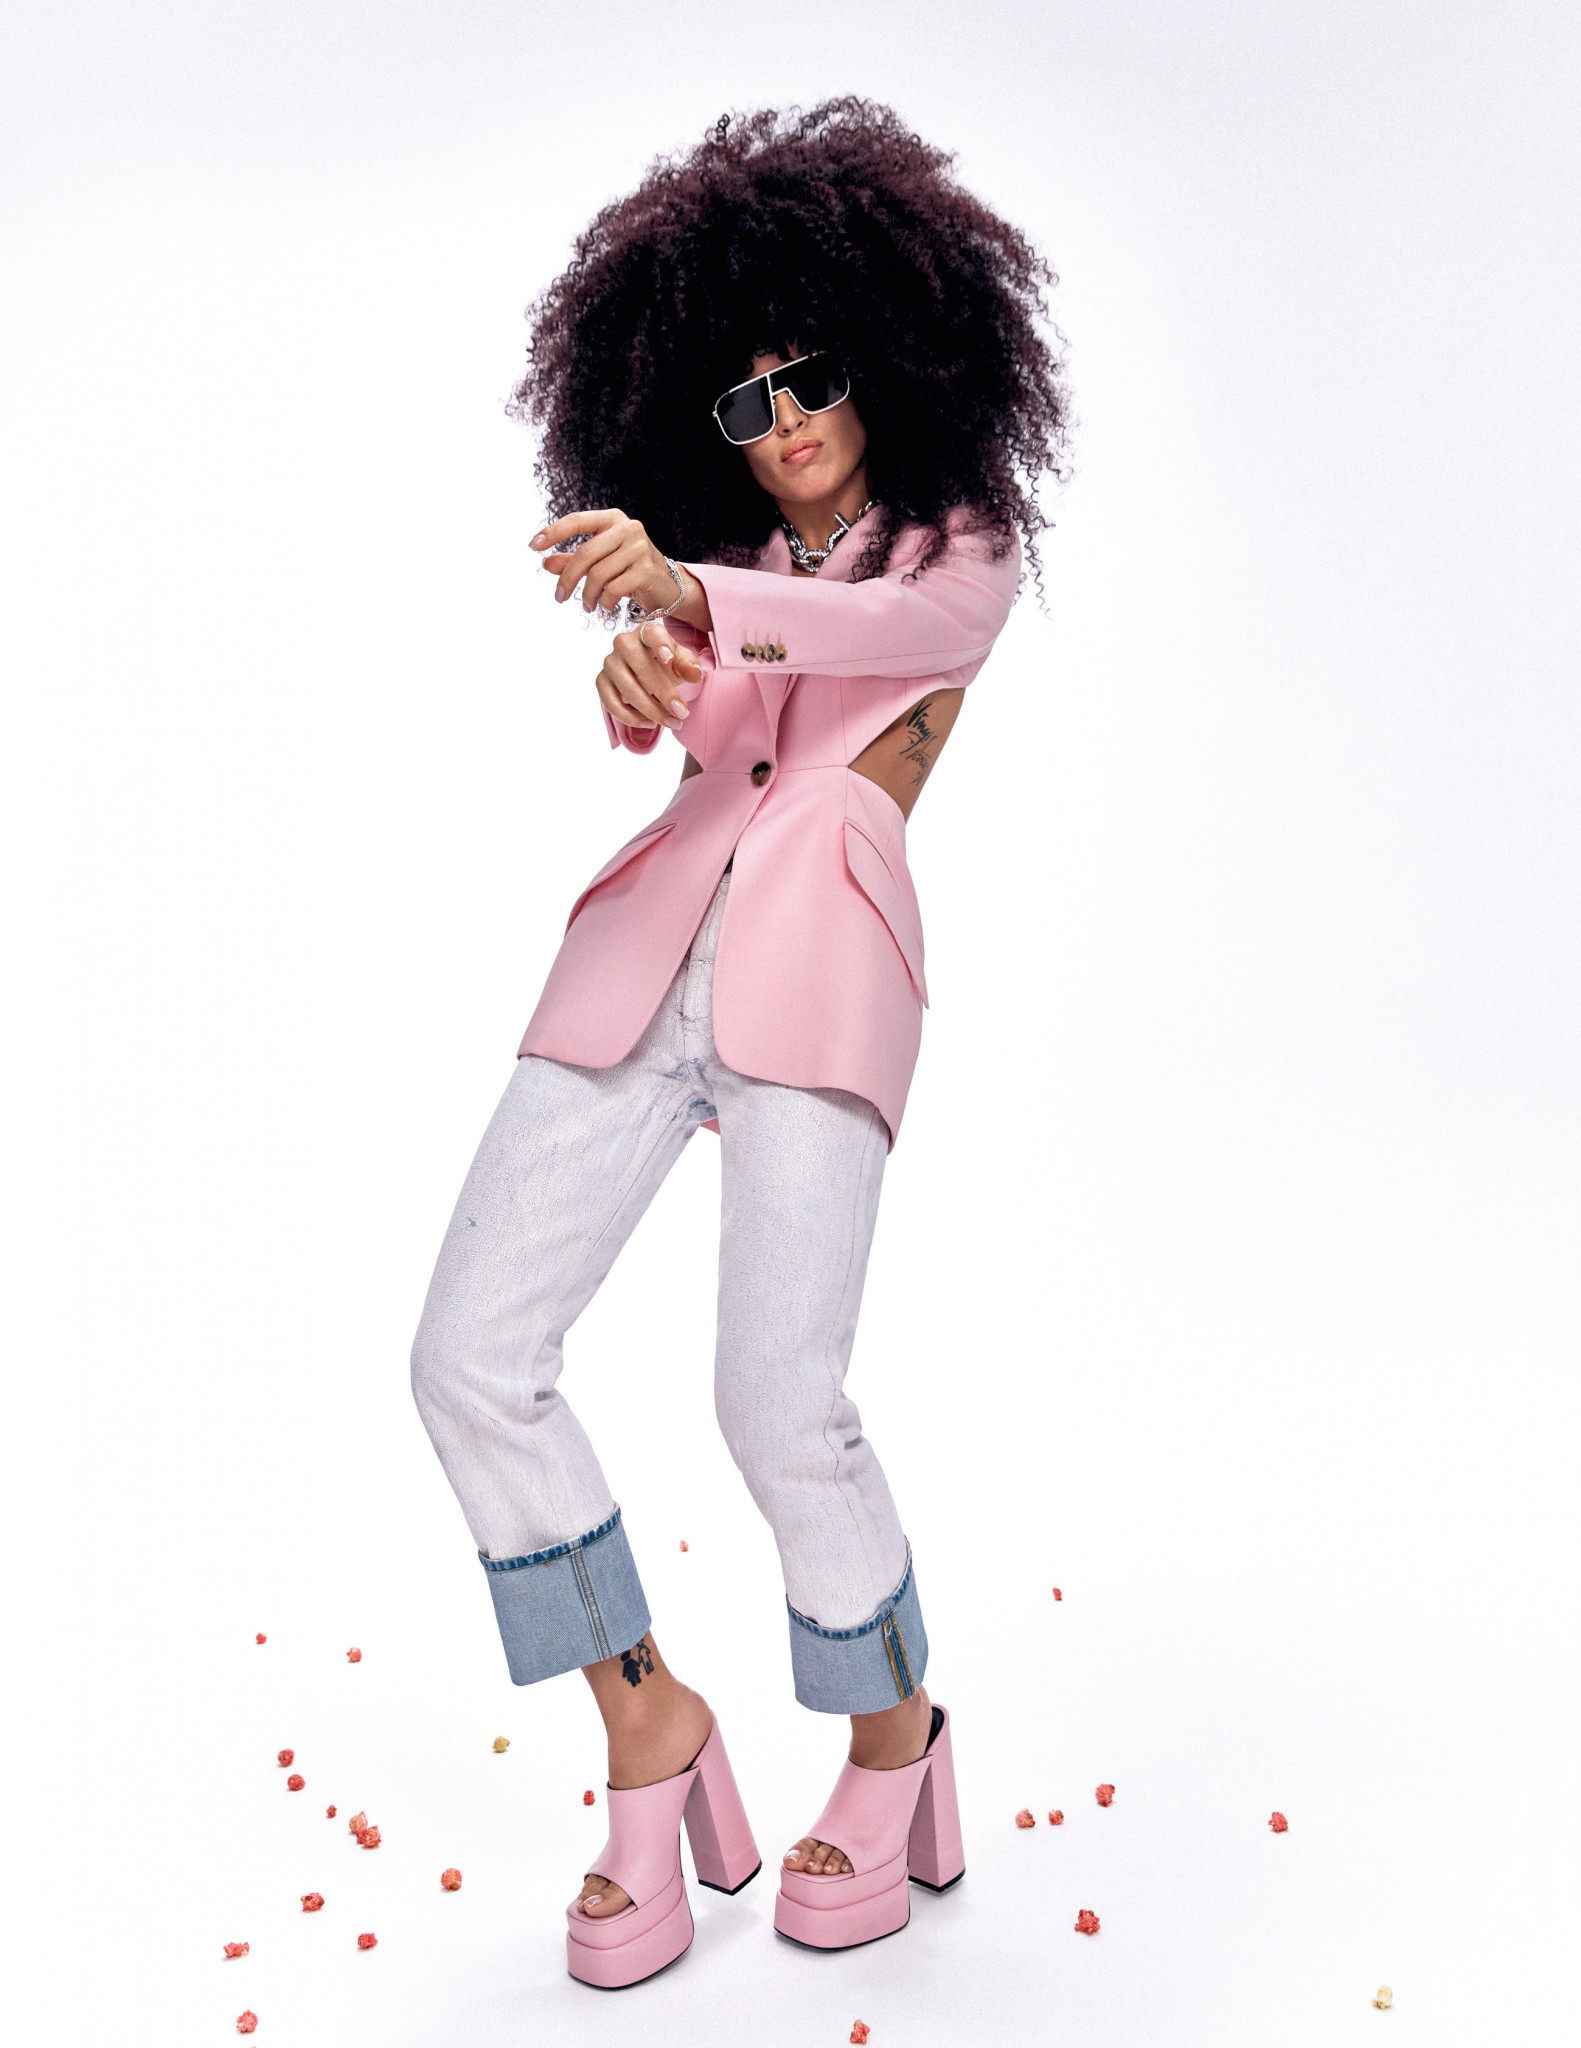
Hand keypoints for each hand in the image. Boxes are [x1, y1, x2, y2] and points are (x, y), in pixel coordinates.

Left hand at [530, 507, 681, 615]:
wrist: (669, 586)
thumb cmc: (630, 571)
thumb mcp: (601, 563)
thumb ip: (574, 561)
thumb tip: (546, 563)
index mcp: (612, 519)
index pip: (576, 521)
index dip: (552, 532)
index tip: (533, 545)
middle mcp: (627, 528)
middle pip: (585, 553)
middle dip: (568, 579)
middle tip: (559, 597)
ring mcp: (639, 548)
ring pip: (598, 574)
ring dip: (587, 595)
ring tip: (588, 605)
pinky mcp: (647, 570)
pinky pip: (614, 588)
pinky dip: (605, 601)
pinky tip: (606, 605)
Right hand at [596, 620, 703, 730]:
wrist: (645, 672)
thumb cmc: (665, 663)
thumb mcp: (680, 662)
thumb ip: (688, 665)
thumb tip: (695, 674)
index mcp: (646, 632)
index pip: (652, 633)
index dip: (660, 644)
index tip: (669, 658)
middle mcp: (623, 643)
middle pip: (642, 668)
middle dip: (664, 694)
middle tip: (682, 713)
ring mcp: (610, 662)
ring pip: (627, 689)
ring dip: (651, 711)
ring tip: (672, 723)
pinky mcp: (602, 681)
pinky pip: (611, 703)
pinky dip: (630, 718)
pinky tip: (650, 724)